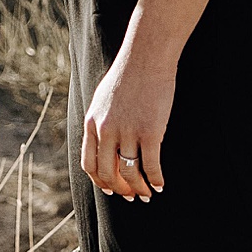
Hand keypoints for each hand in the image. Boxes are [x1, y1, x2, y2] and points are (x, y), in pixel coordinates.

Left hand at [82, 32, 173, 201]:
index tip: (110, 190)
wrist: (147, 55)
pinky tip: (160, 184)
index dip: (100, 182)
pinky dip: (156, 179)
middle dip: (120, 190)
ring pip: (130, 173)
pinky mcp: (150, 131)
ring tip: (147, 194)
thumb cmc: (128, 74)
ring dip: (139, 189)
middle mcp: (106, 130)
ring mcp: (128, 131)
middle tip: (131, 196)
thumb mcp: (103, 98)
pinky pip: (151, 165)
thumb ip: (101, 122)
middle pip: (108, 173)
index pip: (90, 164)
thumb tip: (105, 145)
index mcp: (93, 122)